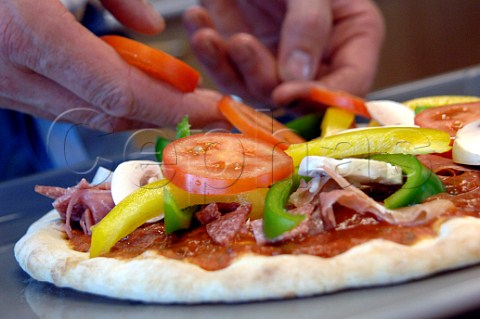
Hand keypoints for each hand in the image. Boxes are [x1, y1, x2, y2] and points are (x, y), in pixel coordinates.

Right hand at [0, 0, 226, 131]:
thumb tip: (149, 28)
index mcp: (25, 32)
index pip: (118, 90)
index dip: (171, 104)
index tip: (211, 107)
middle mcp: (9, 70)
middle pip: (106, 112)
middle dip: (160, 113)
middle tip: (201, 106)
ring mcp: (0, 86)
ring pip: (84, 113)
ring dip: (134, 108)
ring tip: (173, 94)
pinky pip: (60, 104)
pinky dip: (100, 98)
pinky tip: (124, 81)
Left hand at [183, 0, 383, 106]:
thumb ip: (309, 25)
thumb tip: (294, 79)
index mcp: (351, 39)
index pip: (346, 86)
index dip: (317, 97)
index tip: (285, 93)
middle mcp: (314, 58)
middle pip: (293, 94)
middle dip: (262, 77)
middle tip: (241, 44)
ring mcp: (277, 58)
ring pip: (253, 88)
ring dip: (228, 66)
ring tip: (209, 35)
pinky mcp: (243, 54)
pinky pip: (225, 67)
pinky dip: (208, 50)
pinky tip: (198, 20)